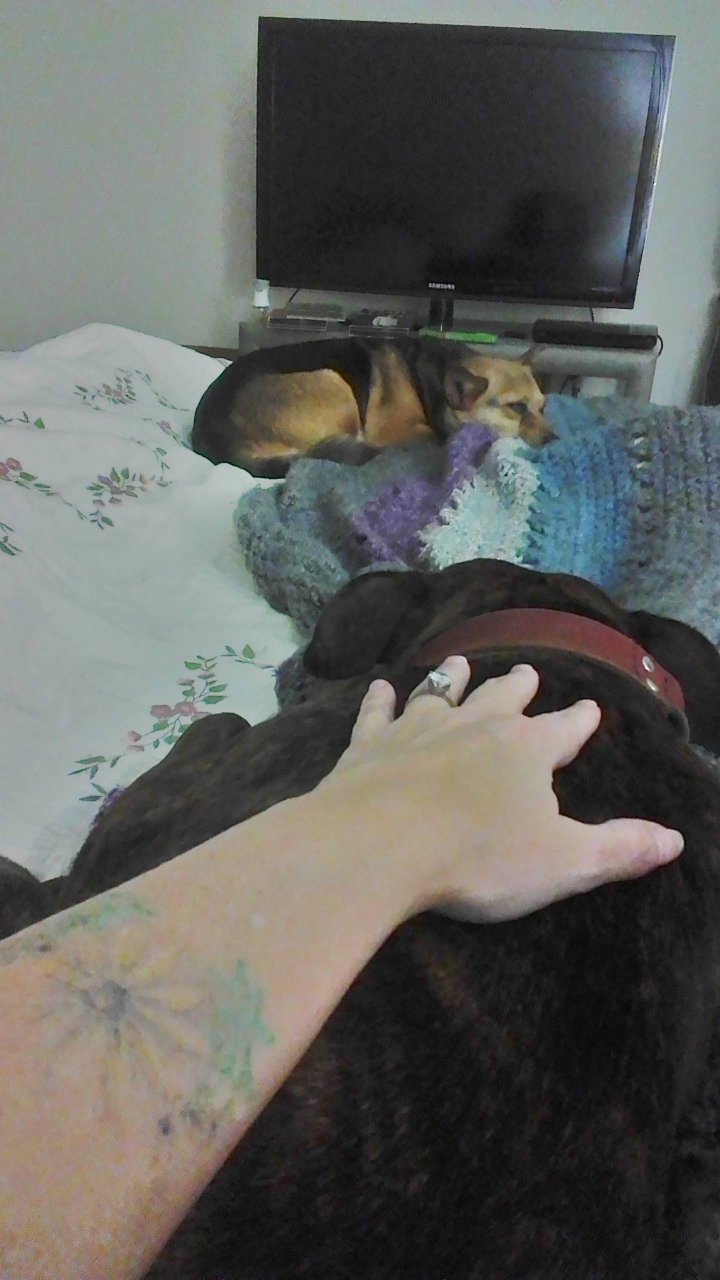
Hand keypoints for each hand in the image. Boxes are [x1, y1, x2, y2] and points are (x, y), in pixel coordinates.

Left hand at [324, 657, 683, 922]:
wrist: (375, 845)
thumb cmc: (476, 858)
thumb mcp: (562, 862)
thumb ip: (617, 849)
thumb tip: (673, 839)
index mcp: (526, 751)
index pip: (563, 729)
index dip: (579, 721)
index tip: (589, 708)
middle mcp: (474, 727)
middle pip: (502, 699)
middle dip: (519, 688)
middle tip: (527, 672)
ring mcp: (418, 730)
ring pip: (441, 694)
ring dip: (453, 680)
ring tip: (461, 663)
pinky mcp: (369, 746)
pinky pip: (377, 714)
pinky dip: (380, 700)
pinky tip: (379, 688)